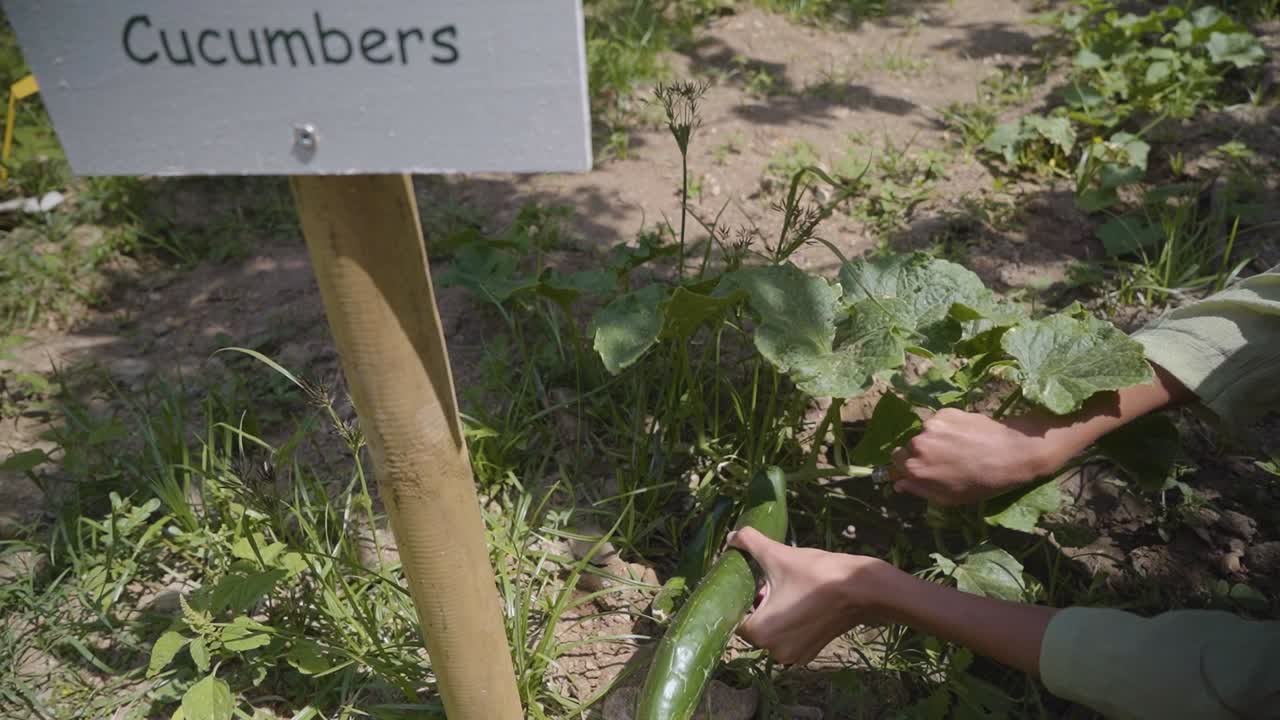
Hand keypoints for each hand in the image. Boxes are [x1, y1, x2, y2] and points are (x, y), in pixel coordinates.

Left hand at [727, 527, 896, 664]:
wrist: (862, 589)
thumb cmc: (817, 573)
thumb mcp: (778, 554)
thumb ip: (749, 543)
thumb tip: (731, 535)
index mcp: (760, 633)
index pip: (735, 618)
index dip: (740, 598)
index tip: (751, 581)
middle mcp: (774, 652)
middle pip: (754, 626)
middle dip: (758, 606)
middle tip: (770, 583)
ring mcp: (794, 655)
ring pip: (772, 632)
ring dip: (774, 614)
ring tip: (786, 590)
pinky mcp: (811, 653)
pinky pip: (789, 638)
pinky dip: (790, 623)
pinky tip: (800, 602)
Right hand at [890, 408, 1059, 504]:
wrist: (1012, 452)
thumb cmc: (982, 482)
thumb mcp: (949, 498)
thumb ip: (919, 490)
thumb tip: (899, 483)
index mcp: (914, 468)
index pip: (895, 462)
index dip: (909, 465)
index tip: (924, 468)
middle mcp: (916, 444)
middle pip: (909, 446)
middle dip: (922, 452)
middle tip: (946, 459)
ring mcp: (930, 425)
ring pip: (925, 433)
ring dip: (935, 439)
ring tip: (959, 447)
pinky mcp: (945, 412)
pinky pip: (938, 421)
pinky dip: (947, 428)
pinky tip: (966, 435)